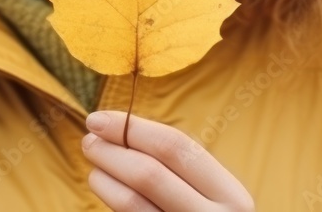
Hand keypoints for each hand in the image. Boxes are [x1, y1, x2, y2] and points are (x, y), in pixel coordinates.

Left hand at [81, 110, 254, 211]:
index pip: (175, 147)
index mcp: (231, 195)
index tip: (99, 119)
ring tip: (94, 166)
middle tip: (89, 141)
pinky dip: (111, 199)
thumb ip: (176, 164)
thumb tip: (117, 128)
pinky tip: (105, 187)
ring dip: (104, 177)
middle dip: (111, 151)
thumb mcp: (210, 193)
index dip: (132, 128)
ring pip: (131, 203)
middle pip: (149, 173)